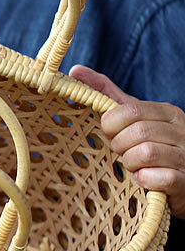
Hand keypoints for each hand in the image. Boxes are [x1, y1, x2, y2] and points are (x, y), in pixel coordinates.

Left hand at [70, 65, 184, 218]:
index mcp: (167, 112)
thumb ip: (107, 94)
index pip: (130, 110)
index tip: (111, 133)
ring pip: (146, 154)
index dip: (111, 125)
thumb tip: (75, 70)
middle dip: (119, 145)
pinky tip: (144, 179)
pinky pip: (160, 178)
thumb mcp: (134, 117)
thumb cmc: (150, 145)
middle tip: (122, 151)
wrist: (181, 178)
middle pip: (137, 132)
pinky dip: (145, 180)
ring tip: (134, 166)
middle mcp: (181, 131)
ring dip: (131, 163)